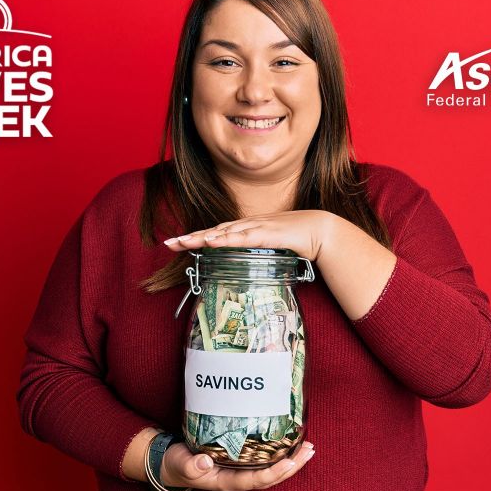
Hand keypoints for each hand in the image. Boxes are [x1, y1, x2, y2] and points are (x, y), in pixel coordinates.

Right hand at [159, 441, 315, 490]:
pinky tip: (291, 442)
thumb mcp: (181, 463)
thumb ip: (191, 465)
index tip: (289, 462)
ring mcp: (242, 470)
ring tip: (308, 447)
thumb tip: (205, 462)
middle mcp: (239, 478)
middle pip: (272, 476)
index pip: (256, 480)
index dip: (274, 473)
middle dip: (292, 465)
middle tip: (309, 450)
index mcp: (227, 482)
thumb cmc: (178, 464)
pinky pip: (265, 460)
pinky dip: (280, 452)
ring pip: (272, 469)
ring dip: (292, 459)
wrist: (174, 464)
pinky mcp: (242, 461)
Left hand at [163, 210, 333, 260]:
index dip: (196, 237)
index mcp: (248, 229)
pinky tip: (212, 241)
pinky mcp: (267, 234)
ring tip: (183, 242)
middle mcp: (248, 225)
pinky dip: (226, 239)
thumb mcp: (271, 248)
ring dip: (202, 237)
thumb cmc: (298, 239)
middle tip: (169, 244)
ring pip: (223, 232)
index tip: (177, 243)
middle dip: (191, 237)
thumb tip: (246, 266)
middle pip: (214, 231)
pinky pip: (242, 237)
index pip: (217, 233)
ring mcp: (257, 228)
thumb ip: (257, 253)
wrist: (321, 230)